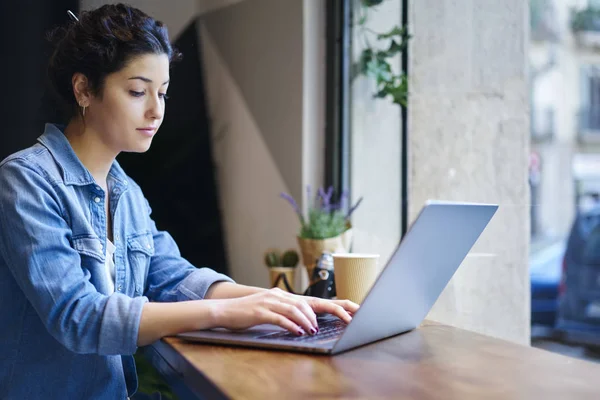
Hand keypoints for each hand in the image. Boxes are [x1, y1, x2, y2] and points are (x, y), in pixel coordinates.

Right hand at [210, 288, 358, 335]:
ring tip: (314, 330)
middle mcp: (279, 296)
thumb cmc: (247, 313)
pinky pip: (280, 318)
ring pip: (295, 309)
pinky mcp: (260, 311)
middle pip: (307, 303)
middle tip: (342, 321)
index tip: (351, 311)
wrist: (224, 310)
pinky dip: (291, 325)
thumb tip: (304, 323)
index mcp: (283, 296)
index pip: (313, 300)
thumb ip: (286, 313)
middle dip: (328, 312)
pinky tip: (298, 332)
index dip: (334, 304)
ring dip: (307, 321)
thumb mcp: (270, 310)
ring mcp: (270, 302)